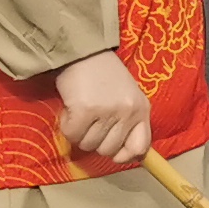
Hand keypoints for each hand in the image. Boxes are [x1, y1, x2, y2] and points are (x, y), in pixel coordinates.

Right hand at [53, 50, 152, 165]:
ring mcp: (107, 111)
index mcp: (142, 109)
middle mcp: (128, 112)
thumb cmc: (104, 75)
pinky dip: (67, 126)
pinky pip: (72, 135)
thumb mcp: (127, 96)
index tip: (113, 153)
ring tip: (81, 112)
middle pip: (108, 150)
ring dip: (79, 133)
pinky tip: (70, 110)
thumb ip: (128, 121)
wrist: (84, 51)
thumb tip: (123, 155)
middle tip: (90, 122)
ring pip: (88, 144)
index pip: (140, 148)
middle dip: (95, 140)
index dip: (124, 156)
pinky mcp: (85, 110)